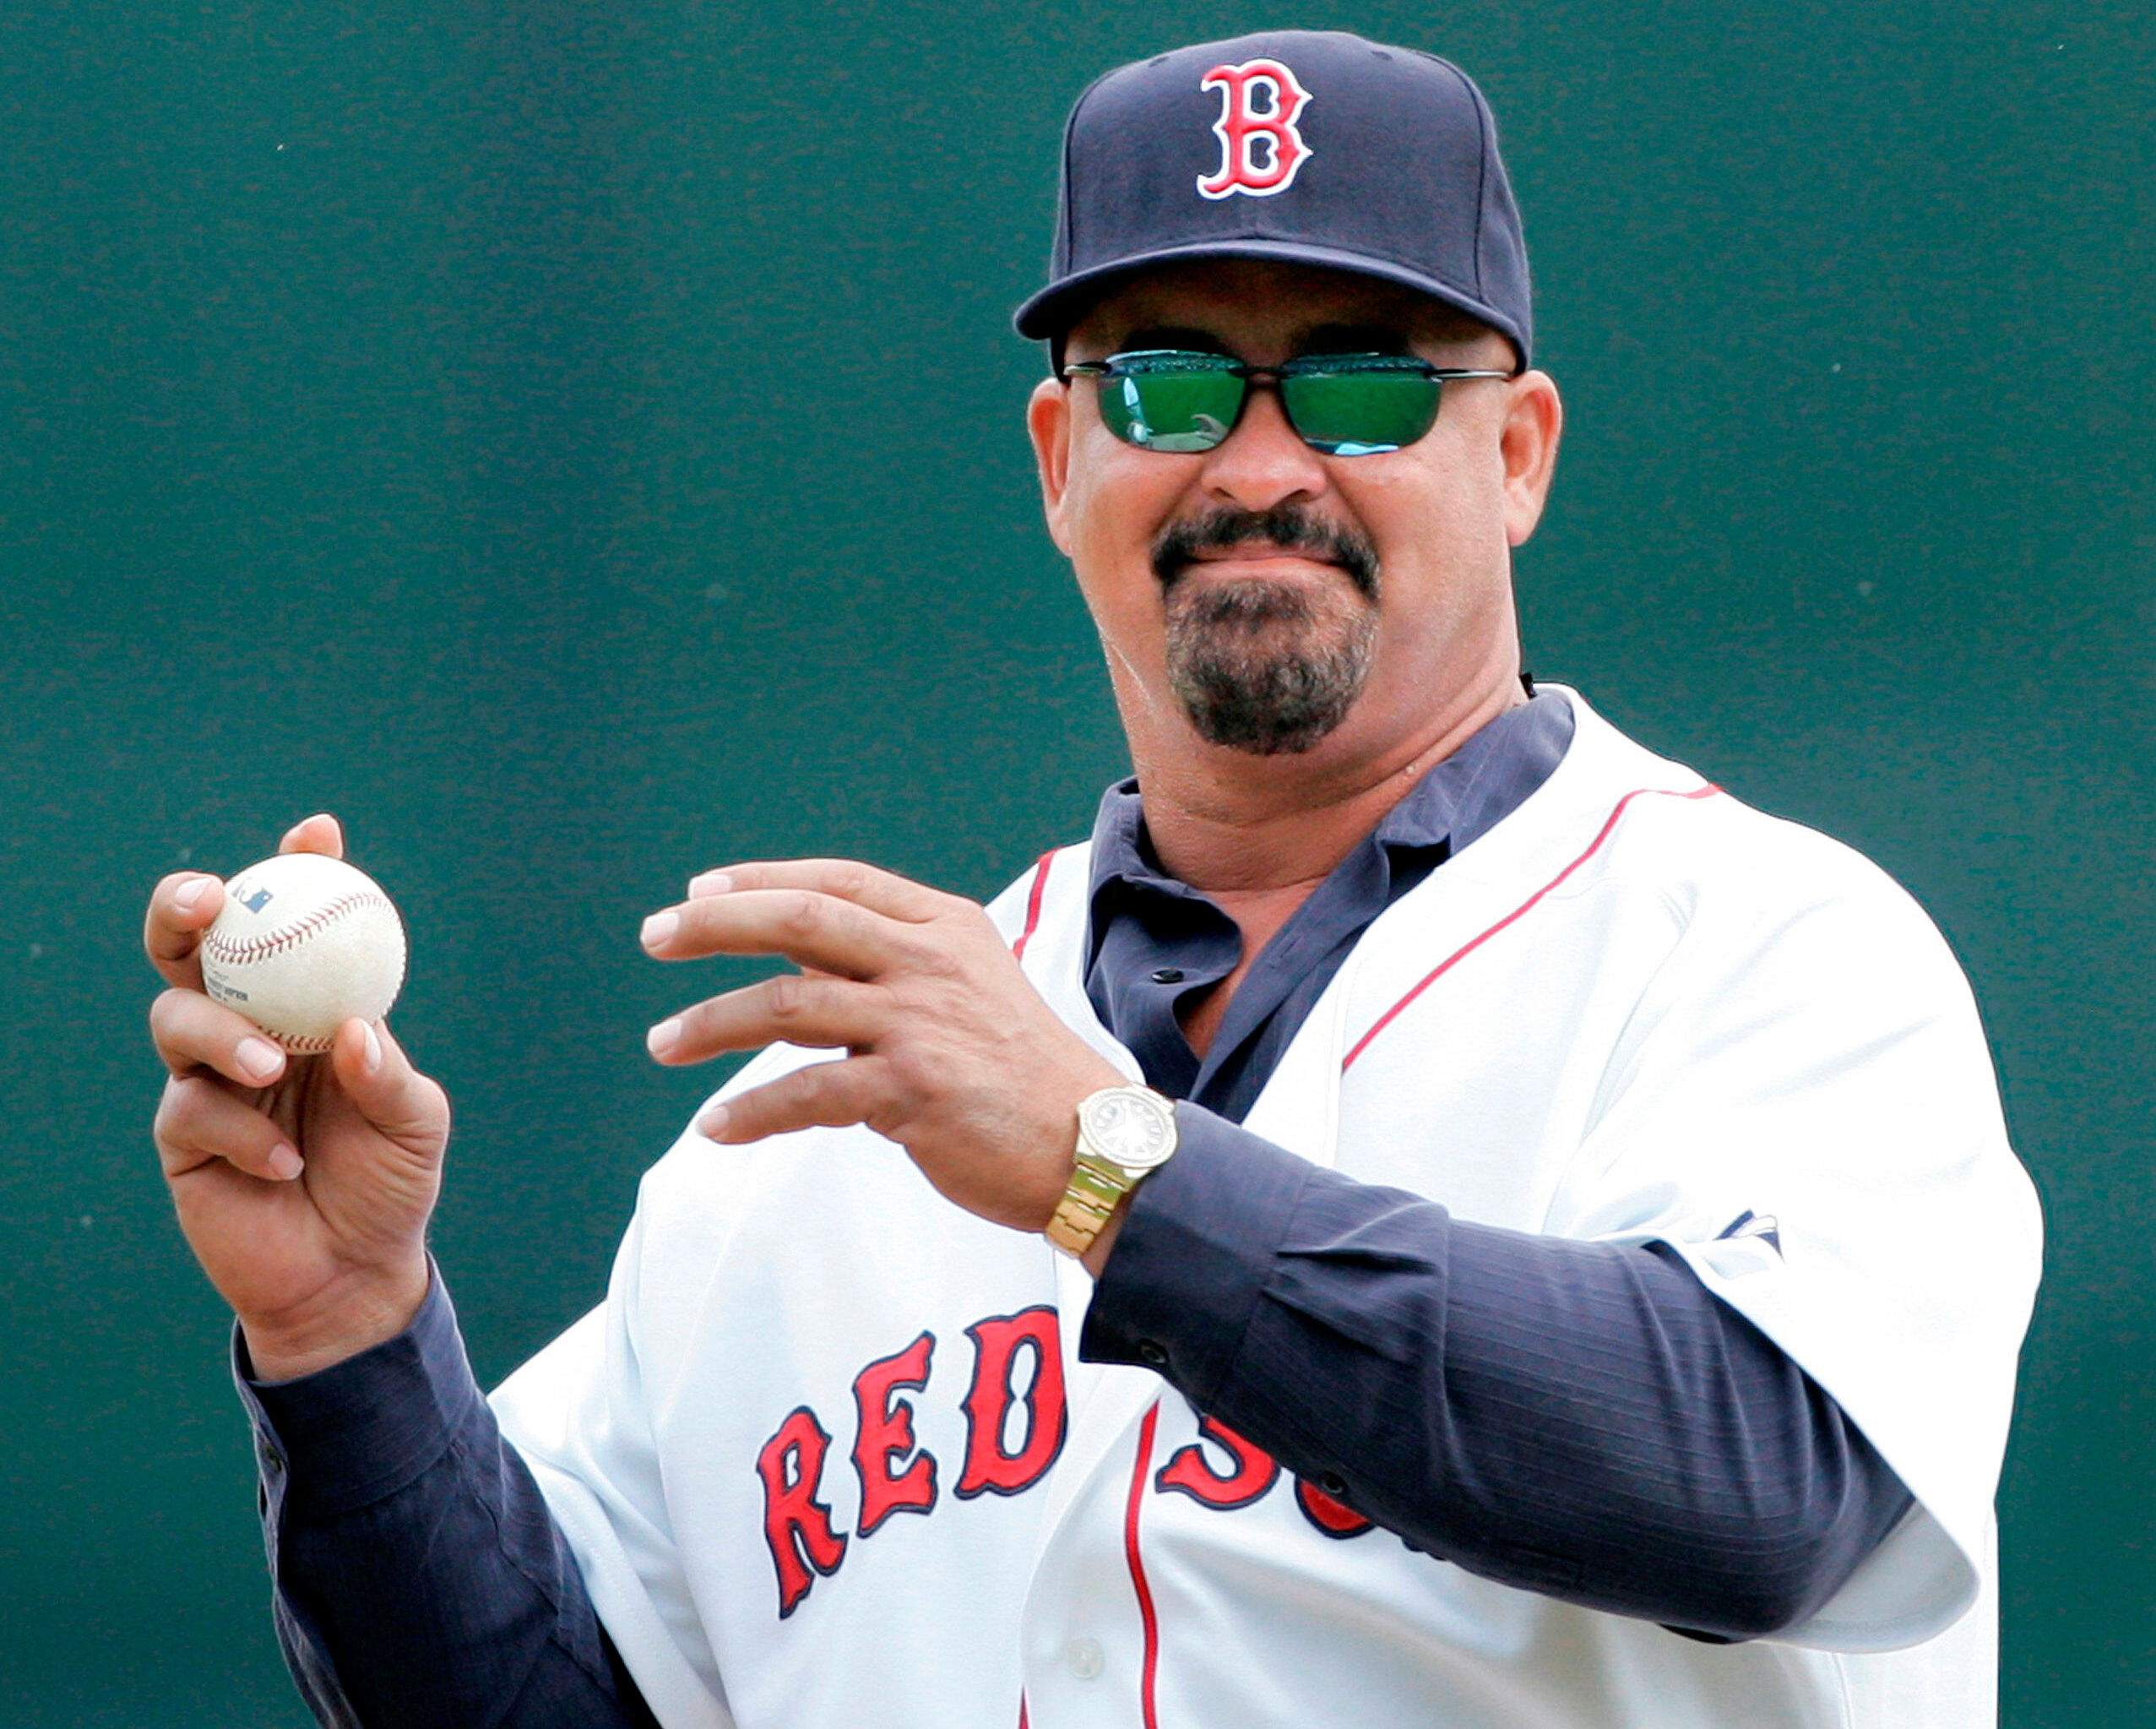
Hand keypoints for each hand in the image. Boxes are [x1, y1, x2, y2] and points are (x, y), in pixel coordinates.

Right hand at [146, 814, 448, 1378]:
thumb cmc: (390, 1184)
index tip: (317, 834)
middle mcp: (253, 1027)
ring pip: (176, 1016)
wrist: (353, 1274)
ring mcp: (208, 1078)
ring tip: (271, 1067)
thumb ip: (389, 1073)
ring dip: (221, 1030)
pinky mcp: (180, 1134)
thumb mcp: (415, 1123)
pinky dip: (243, 1130)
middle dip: (188, 907)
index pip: (299, 925)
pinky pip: (189, 1107)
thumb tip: (353, 1029)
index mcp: (313, 1006)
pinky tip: (285, 1162)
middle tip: (210, 898)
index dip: (298, 871)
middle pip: (194, 947)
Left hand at [640, 859, 1125, 1235]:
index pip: (840, 881)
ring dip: (710, 1024)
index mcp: (945, 927)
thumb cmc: (1022, 1074)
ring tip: (662, 1045)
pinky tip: (717, 1128)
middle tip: (654, 936)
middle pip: (802, 920)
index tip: (701, 888)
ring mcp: (920, 1022)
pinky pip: (806, 1092)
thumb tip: (794, 957)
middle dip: (716, 922)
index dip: (764, 879)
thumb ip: (889, 969)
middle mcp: (930, 961)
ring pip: (788, 1003)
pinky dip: (752, 1111)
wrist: (1092, 1144)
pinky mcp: (911, 1089)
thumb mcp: (969, 990)